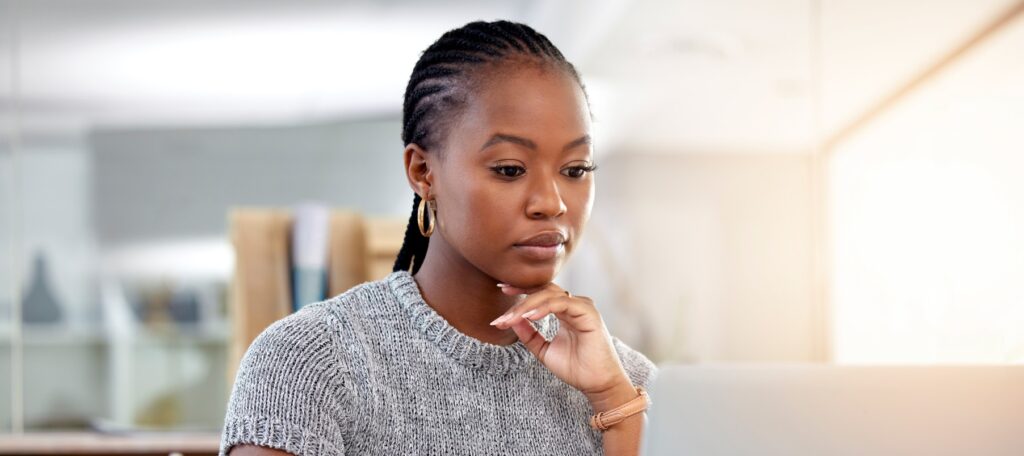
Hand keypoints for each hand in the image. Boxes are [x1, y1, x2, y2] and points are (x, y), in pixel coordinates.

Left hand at [490, 282, 634, 409]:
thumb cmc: (576, 369)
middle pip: (543, 290)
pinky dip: (543, 307)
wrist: (597, 385)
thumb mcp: (544, 350)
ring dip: (527, 306)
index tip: (501, 291)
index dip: (521, 290)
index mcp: (565, 311)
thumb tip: (511, 320)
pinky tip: (529, 316)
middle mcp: (574, 305)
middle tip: (501, 316)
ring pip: (550, 294)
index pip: (541, 292)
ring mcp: (582, 306)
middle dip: (519, 299)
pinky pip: (562, 303)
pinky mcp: (588, 313)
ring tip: (510, 319)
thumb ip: (529, 335)